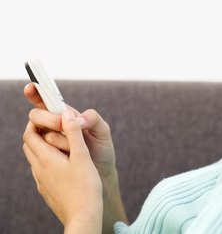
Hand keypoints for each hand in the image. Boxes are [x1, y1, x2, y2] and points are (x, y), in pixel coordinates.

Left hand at [23, 109, 102, 232]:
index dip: (36, 123)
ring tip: (61, 142)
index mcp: (46, 159)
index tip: (49, 117)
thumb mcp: (82, 155)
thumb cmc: (85, 186)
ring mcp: (41, 181)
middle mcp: (39, 170)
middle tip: (54, 126)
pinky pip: (41, 170)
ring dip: (42, 146)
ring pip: (34, 158)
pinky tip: (63, 162)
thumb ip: (73, 133)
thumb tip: (66, 113)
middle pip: (29, 145)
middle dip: (38, 132)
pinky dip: (47, 160)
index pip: (29, 135)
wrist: (83, 216)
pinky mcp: (47, 190)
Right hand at [24, 83, 115, 176]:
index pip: (46, 101)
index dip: (36, 93)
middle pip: (37, 116)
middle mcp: (54, 127)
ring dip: (61, 140)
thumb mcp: (103, 130)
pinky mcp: (47, 158)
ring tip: (77, 147)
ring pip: (42, 136)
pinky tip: (71, 156)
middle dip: (49, 119)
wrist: (101, 172)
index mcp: (66, 115)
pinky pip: (43, 153)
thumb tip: (76, 120)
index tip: (31, 87)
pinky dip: (58, 153)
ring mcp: (49, 143)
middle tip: (63, 125)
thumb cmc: (102, 147)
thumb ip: (93, 119)